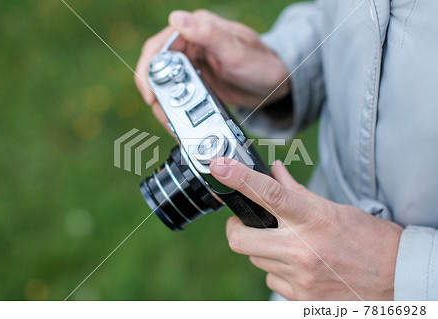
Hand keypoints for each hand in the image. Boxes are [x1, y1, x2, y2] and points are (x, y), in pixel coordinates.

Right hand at [135, 10, 289, 126]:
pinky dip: (175, 109)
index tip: (150, 94)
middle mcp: (190, 45)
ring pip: (165, 85)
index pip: (158, 47)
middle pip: (157, 69)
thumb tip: (177, 18)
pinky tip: (179, 121)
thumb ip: (208, 34)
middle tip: (161, 112)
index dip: (148, 70)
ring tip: (171, 122)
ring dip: (164, 104)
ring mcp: (192, 65)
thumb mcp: (234, 49)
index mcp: (195, 30)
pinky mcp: (196, 82)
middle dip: (155, 92)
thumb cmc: (261, 62)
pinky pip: (178, 95)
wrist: (275, 83)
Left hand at [209, 158, 403, 299]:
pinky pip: (272, 283)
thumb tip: (275, 171)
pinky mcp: (301, 299)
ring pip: (257, 261)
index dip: (240, 178)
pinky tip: (301, 268)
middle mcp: (302, 249)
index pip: (269, 193)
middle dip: (237, 230)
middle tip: (248, 224)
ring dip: (265, 252)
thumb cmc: (370, 241)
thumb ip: (298, 193)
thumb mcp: (335, 209)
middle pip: (240, 239)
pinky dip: (280, 273)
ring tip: (291, 247)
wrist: (400, 280)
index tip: (219, 166)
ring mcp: (300, 278)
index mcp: (313, 218)